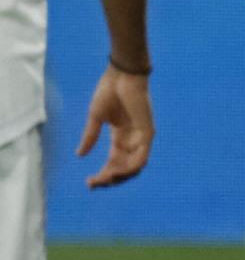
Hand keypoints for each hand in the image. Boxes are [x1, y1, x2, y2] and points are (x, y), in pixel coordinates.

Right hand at [77, 63, 153, 188]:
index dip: (102, 175)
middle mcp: (132, 140)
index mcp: (120, 137)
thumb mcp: (96, 118)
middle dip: (110, 179)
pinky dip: (132, 166)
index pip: (114, 163)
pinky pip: (143, 155)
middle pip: (124, 169)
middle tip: (94, 184)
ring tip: (104, 179)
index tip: (88, 183)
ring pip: (135, 166)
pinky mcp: (148, 131)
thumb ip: (90, 136)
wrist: (121, 75)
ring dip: (120, 176)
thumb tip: (80, 155)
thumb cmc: (110, 91)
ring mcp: (141, 137)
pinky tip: (118, 172)